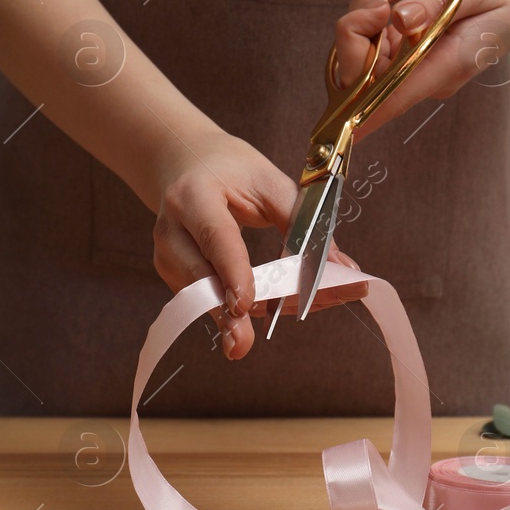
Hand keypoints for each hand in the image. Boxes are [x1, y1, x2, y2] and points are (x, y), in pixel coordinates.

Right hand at [149, 129, 366, 359]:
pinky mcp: (174, 277)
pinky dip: (240, 310)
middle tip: (242, 345)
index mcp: (193, 195)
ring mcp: (168, 256)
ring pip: (203, 298)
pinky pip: (209, 300)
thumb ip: (304, 221)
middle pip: (199, 278)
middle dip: (225, 313)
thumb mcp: (268, 181)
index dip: (231, 271)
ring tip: (277, 326)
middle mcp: (172, 228)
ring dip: (242, 315)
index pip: (214, 237)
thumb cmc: (231, 171)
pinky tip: (272, 311)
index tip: (245, 305)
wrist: (184, 164)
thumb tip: (342, 268)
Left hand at [330, 0, 509, 136]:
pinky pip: (377, 39)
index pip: (392, 97)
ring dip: (367, 11)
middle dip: (357, 27)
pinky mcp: (414, 53)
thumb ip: (436, 3)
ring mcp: (419, 66)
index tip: (331, 126)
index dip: (358, 111)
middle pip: (365, 71)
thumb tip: (397, 20)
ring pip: (365, 51)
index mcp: (446, 64)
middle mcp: (428, 75)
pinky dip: (376, 10)